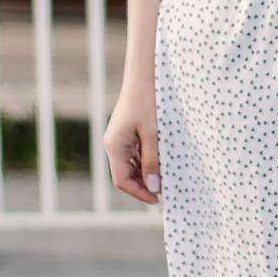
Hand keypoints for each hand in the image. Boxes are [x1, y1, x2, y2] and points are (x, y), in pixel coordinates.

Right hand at [104, 78, 161, 203]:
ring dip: (145, 175)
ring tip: (165, 179)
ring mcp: (118, 139)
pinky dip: (145, 163)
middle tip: (164, 192)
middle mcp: (113, 144)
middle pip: (125, 175)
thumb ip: (152, 162)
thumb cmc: (149, 102)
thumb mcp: (153, 134)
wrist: (145, 75)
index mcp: (115, 146)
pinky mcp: (126, 133)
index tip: (158, 200)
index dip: (140, 193)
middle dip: (143, 186)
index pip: (122, 181)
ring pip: (129, 166)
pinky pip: (133, 155)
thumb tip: (154, 188)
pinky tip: (160, 163)